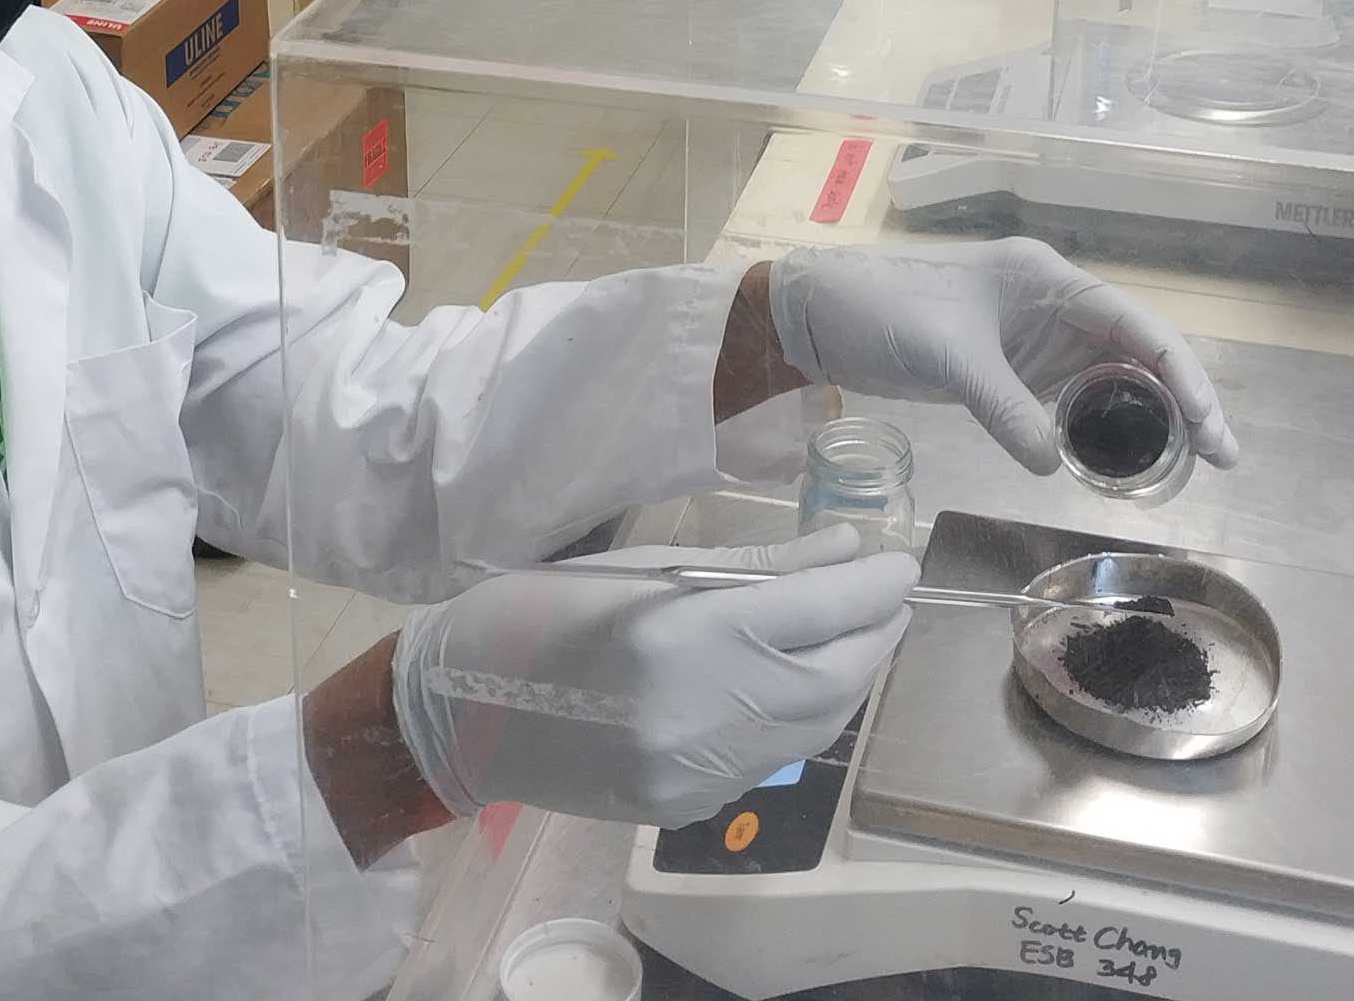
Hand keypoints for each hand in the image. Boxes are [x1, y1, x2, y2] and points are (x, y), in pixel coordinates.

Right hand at [391, 526, 914, 827]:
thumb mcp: (640, 570)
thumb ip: (755, 567)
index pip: (820, 608)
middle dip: (876, 631)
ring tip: (859, 632)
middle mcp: (699, 711)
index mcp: (681, 634)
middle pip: (836, 674)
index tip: (898, 557)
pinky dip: (806, 716)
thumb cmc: (536, 615)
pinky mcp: (688, 805)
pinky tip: (801, 681)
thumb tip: (846, 548)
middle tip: (888, 593)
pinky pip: (774, 758)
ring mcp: (696, 770)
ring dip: (851, 677)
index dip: (874, 581)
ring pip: (817, 726)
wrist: (455, 714)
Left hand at [768, 238, 1236, 474]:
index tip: (1211, 426)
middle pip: (1139, 353)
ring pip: (1112, 379)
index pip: (1137, 325)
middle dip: (1183, 402)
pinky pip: (1073, 400)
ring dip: (1149, 419)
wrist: (818, 315)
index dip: (1182, 375)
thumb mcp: (947, 358)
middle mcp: (1054, 306)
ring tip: (1184, 468)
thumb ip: (1004, 408)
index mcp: (1048, 280)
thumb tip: (1054, 463)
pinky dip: (1100, 429)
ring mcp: (1035, 340)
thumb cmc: (881, 311)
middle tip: (1220, 459)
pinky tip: (1116, 465)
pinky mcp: (1012, 371)